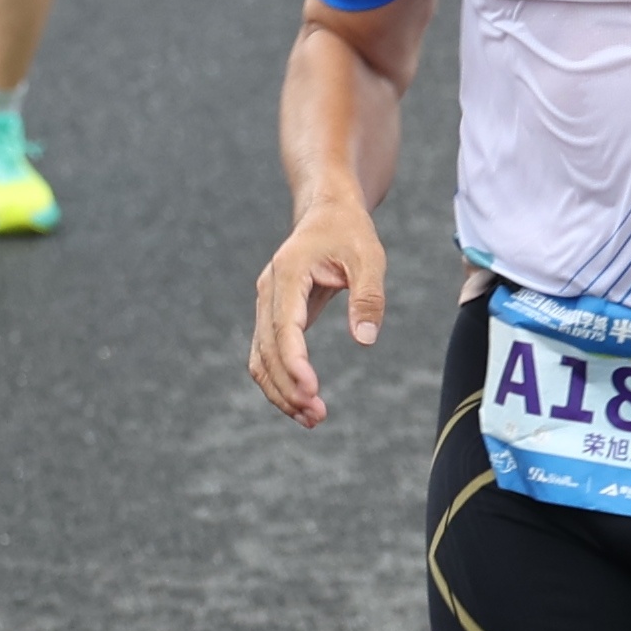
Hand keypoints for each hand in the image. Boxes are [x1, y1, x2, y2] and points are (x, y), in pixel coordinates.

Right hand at [249, 194, 390, 425]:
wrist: (327, 212)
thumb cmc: (349, 232)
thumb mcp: (369, 257)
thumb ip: (368, 297)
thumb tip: (365, 339)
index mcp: (288, 273)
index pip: (284, 327)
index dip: (294, 362)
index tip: (312, 391)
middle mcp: (268, 290)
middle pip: (267, 350)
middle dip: (288, 386)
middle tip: (317, 416)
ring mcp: (266, 304)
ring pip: (260, 358)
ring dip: (280, 391)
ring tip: (312, 418)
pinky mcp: (272, 316)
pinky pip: (266, 355)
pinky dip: (279, 381)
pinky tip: (302, 402)